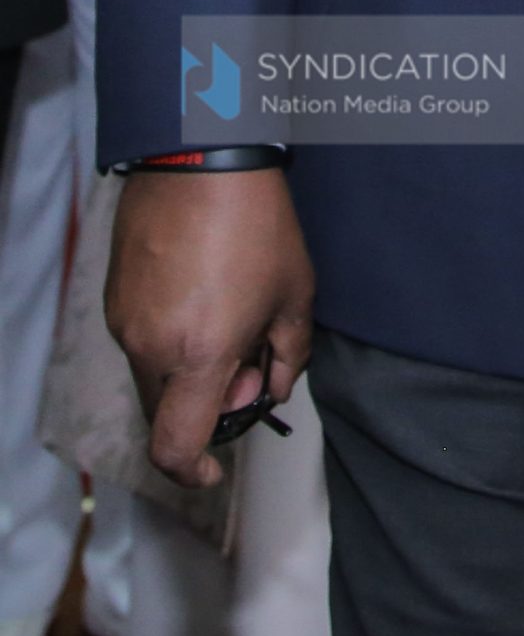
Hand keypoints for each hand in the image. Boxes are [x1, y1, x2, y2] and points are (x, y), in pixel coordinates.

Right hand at [107, 169, 315, 487]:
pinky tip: (207, 295)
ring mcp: (125, 323)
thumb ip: (289, 355)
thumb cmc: (257, 224)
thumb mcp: (296, 294)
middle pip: (170, 410)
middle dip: (209, 402)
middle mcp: (149, 347)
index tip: (214, 470)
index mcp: (195, 357)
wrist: (201, 163)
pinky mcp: (116, 299)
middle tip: (249, 358)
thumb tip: (275, 388)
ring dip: (192, 368)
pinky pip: (143, 340)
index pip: (175, 446)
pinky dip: (173, 339)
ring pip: (155, 375)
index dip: (194, 472)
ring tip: (231, 313)